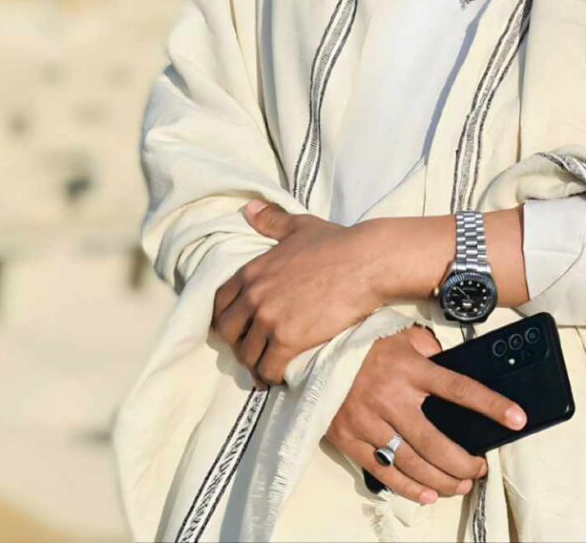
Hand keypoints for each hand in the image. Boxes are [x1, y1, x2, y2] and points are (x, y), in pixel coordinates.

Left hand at [211, 202, 381, 385]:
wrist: (365, 263)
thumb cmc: (336, 243)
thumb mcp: (299, 227)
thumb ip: (271, 221)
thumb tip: (248, 209)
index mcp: (252, 271)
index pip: (220, 303)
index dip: (227, 317)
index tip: (240, 325)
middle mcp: (254, 296)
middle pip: (227, 332)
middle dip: (238, 342)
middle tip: (254, 347)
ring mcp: (269, 319)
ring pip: (247, 354)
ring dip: (255, 362)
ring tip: (267, 365)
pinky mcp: (288, 340)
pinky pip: (268, 368)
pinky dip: (272, 375)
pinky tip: (281, 374)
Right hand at [323, 324, 526, 505]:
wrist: (314, 353)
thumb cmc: (363, 344)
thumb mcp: (399, 336)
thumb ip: (427, 349)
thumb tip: (448, 363)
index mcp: (410, 369)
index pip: (460, 389)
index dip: (491, 405)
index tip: (517, 418)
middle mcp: (392, 397)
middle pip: (438, 442)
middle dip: (464, 462)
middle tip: (478, 469)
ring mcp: (370, 422)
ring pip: (413, 463)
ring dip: (442, 480)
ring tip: (459, 485)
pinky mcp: (350, 439)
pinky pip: (385, 471)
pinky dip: (409, 488)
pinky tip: (428, 494)